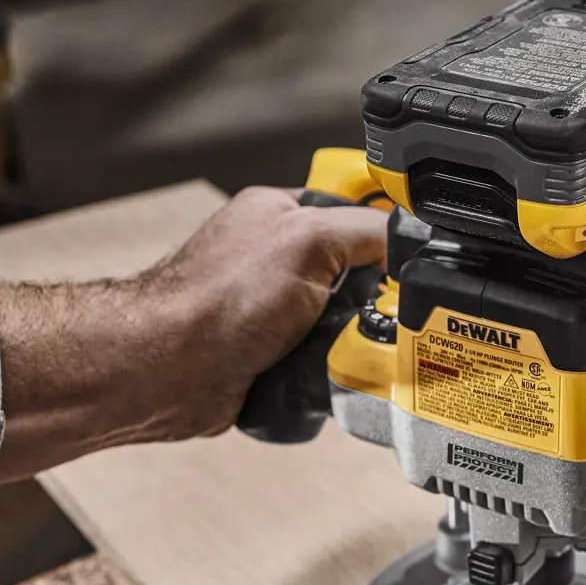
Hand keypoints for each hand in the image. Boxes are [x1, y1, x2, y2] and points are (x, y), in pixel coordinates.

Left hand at [0, 186, 385, 482]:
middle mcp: (274, 260)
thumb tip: (414, 237)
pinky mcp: (270, 356)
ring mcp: (271, 310)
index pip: (354, 212)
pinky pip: (323, 362)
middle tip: (383, 312)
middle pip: (357, 275)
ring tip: (351, 347)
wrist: (171, 371)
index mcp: (279, 213)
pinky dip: (331, 372)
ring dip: (352, 341)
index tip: (408, 261)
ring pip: (343, 324)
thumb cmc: (217, 299)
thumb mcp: (309, 240)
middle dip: (372, 299)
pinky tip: (328, 372)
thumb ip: (368, 230)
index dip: (384, 237)